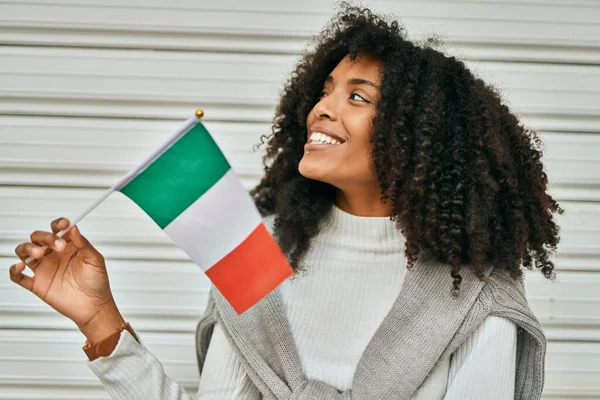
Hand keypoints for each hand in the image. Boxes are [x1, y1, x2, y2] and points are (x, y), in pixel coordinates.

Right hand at [9, 218, 124, 342]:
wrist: (93, 306)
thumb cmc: (97, 282)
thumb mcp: (95, 259)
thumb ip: (83, 243)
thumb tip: (73, 227)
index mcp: (68, 246)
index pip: (57, 230)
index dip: (58, 224)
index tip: (64, 224)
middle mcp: (53, 255)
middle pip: (38, 238)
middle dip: (45, 237)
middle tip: (58, 246)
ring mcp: (44, 268)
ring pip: (24, 251)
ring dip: (27, 248)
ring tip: (39, 253)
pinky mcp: (37, 284)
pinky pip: (18, 276)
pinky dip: (14, 270)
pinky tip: (20, 267)